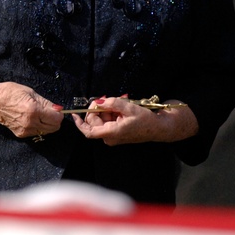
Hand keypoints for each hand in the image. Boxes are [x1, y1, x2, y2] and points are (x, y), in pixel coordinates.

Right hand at [0, 82, 63, 139]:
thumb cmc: (10, 92)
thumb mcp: (30, 92)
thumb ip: (46, 103)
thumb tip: (59, 109)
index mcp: (33, 110)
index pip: (57, 119)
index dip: (59, 113)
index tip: (55, 109)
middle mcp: (30, 122)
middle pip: (54, 127)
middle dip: (54, 120)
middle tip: (48, 112)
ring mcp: (25, 130)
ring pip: (46, 131)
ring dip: (46, 124)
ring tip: (38, 114)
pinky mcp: (21, 134)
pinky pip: (37, 132)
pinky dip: (38, 127)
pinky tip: (30, 119)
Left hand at [72, 96, 197, 145]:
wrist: (160, 127)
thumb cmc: (146, 119)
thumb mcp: (128, 107)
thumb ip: (111, 103)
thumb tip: (98, 101)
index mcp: (111, 133)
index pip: (88, 131)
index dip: (79, 123)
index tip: (74, 114)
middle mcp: (110, 137)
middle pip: (95, 121)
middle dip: (99, 108)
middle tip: (109, 98)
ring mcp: (114, 135)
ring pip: (102, 118)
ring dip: (108, 108)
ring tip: (121, 101)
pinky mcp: (118, 132)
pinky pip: (109, 120)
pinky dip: (113, 111)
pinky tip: (123, 105)